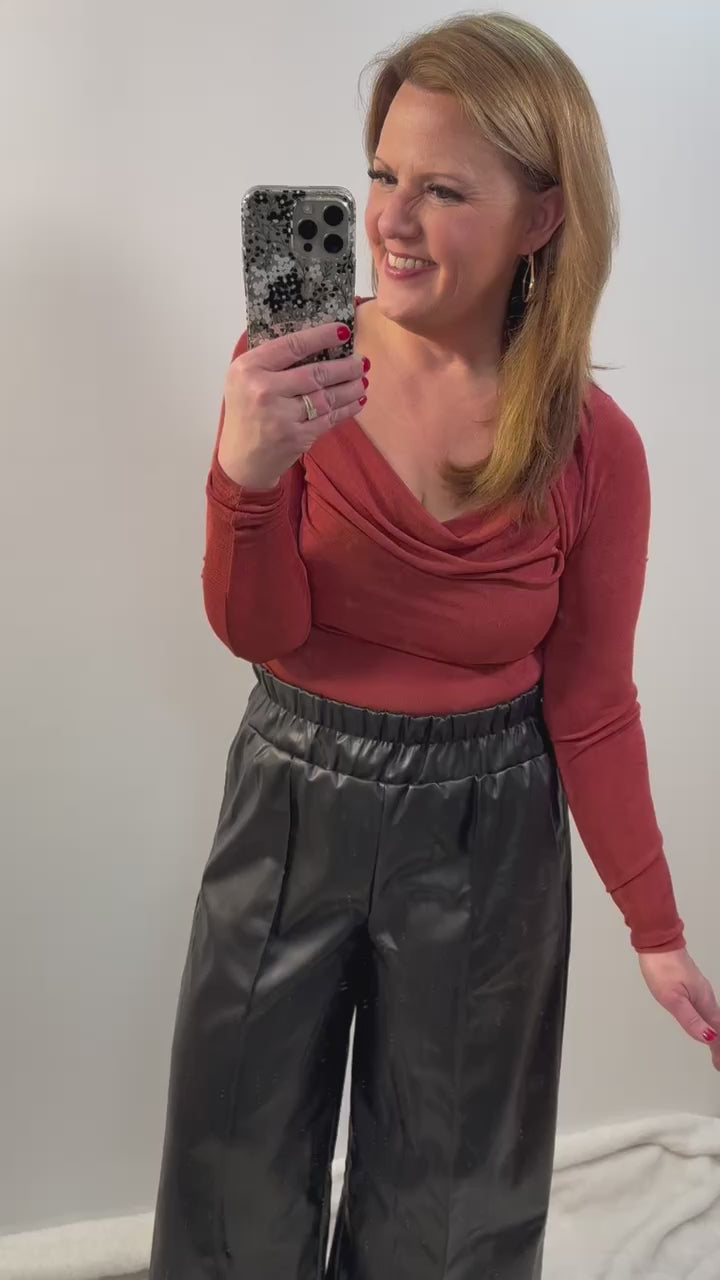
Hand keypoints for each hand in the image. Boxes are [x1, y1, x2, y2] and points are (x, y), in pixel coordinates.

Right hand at [218, 320, 367, 487]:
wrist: (241, 459)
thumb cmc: (246, 412)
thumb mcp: (244, 379)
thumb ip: (271, 360)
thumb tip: (316, 338)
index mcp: (248, 368)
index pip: (292, 346)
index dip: (322, 336)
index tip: (344, 330)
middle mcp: (263, 390)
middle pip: (315, 373)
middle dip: (345, 366)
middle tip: (361, 361)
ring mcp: (280, 417)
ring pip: (326, 397)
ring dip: (350, 388)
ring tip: (362, 380)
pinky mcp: (296, 437)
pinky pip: (329, 418)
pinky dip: (347, 408)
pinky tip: (357, 401)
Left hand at [638, 948, 719, 1070]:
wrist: (658, 942)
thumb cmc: (662, 968)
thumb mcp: (672, 998)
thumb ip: (690, 1019)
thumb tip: (708, 1038)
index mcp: (704, 1002)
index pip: (717, 1032)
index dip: (718, 1050)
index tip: (718, 1065)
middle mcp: (706, 997)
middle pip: (718, 1026)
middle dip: (719, 1046)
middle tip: (718, 1063)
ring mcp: (700, 990)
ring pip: (713, 1017)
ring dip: (716, 1035)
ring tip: (715, 1049)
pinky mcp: (693, 985)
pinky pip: (707, 1009)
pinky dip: (710, 1022)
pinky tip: (705, 1024)